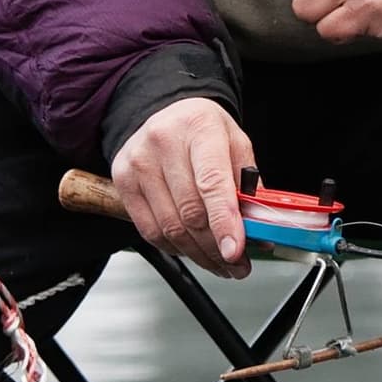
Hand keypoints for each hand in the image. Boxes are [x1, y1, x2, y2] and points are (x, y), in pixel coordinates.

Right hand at [113, 97, 256, 273]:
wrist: (168, 117)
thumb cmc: (203, 131)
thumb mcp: (236, 145)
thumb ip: (248, 186)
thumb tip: (258, 228)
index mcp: (199, 126)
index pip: (212, 183)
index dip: (224, 222)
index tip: (235, 251)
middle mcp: (163, 141)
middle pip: (191, 212)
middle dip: (216, 248)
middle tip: (238, 265)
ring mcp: (139, 161)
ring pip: (170, 227)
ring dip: (198, 254)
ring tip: (219, 263)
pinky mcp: (123, 180)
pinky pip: (150, 230)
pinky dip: (175, 248)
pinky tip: (192, 249)